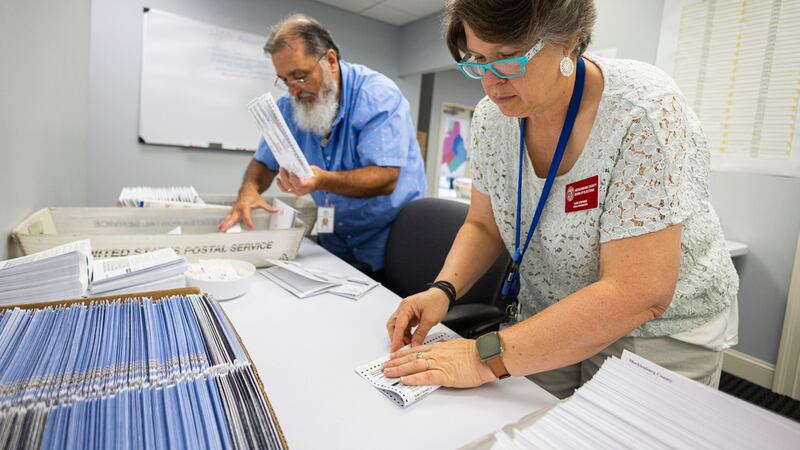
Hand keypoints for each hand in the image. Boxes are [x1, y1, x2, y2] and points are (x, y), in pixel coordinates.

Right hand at [217, 188, 276, 230]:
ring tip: (220, 230)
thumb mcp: (261, 202)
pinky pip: (228, 217)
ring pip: (229, 217)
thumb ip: (268, 208)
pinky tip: (220, 227)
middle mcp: (238, 208)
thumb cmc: (253, 196)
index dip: (249, 221)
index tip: (251, 227)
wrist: (246, 189)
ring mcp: (235, 210)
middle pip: (234, 217)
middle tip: (225, 229)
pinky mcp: (233, 211)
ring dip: (224, 223)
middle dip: (229, 223)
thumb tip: (276, 211)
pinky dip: (224, 222)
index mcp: (245, 206)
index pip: (247, 215)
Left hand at [275, 166, 326, 195]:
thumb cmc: (316, 174)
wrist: (319, 182)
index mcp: (309, 185)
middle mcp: (303, 191)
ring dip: (282, 179)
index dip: (294, 180)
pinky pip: (285, 189)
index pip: (299, 185)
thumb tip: (293, 163)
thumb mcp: (313, 170)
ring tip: (281, 170)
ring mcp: (297, 192)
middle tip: (282, 168)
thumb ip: (304, 168)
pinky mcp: (293, 191)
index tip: (291, 172)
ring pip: (286, 187)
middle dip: (285, 176)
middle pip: (291, 185)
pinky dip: (280, 184)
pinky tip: (278, 179)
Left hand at [381, 339, 496, 387]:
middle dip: (395, 363)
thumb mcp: (456, 346)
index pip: (416, 350)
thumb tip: (440, 352)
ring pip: (414, 366)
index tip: (393, 357)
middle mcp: (436, 354)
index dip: (402, 354)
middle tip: (384, 367)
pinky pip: (425, 377)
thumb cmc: (476, 352)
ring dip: (399, 370)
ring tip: (388, 373)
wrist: (486, 355)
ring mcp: (439, 364)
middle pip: (411, 357)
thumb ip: (445, 349)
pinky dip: (413, 379)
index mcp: (439, 347)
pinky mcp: (445, 375)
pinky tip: (404, 380)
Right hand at [386, 289, 449, 351]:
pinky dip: (406, 334)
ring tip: (408, 344)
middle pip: (393, 325)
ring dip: (401, 337)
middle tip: (400, 348)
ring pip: (397, 327)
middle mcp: (404, 308)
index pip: (398, 325)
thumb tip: (414, 345)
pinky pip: (404, 327)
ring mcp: (406, 312)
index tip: (395, 349)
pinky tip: (411, 340)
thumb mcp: (430, 320)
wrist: (443, 295)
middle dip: (395, 337)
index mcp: (407, 306)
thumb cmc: (437, 301)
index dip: (396, 339)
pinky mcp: (410, 315)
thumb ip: (420, 334)